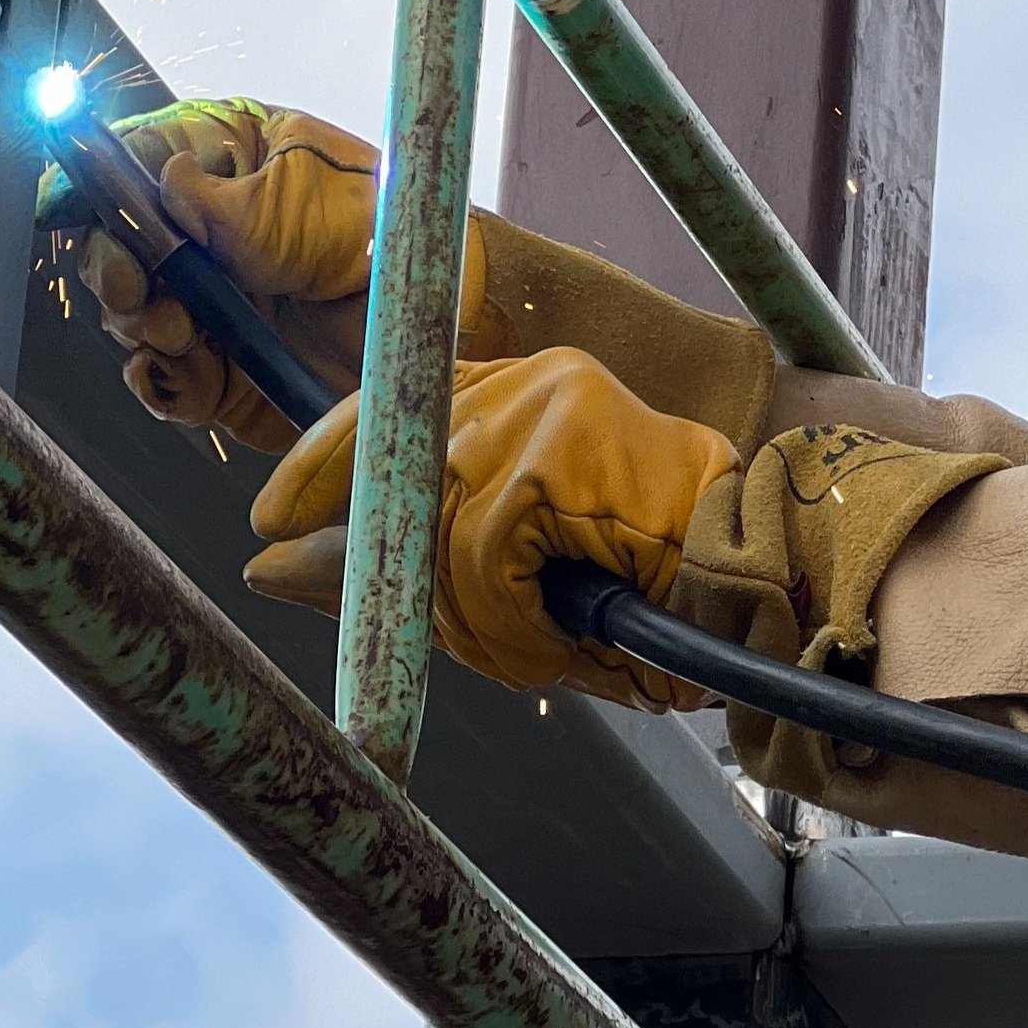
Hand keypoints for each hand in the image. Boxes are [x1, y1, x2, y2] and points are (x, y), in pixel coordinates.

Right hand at [36, 99, 485, 449]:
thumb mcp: (302, 196)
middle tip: (142, 289)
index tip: (68, 203)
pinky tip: (194, 373)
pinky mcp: (220, 368)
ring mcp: (210, 299)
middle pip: (113, 244)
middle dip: (116, 268)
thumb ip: (223, 200)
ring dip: (143, 325)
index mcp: (224, 159)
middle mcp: (204, 230)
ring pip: (129, 316)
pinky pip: (161, 380)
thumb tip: (160, 187)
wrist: (442, 315)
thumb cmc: (387, 232)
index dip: (91, 181)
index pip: (133, 159)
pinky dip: (164, 380)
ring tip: (188, 333)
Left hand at [242, 346, 738, 709]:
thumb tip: (267, 566)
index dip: (320, 462)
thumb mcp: (503, 582)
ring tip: (530, 647)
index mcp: (519, 396)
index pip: (390, 403)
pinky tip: (552, 639)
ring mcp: (545, 401)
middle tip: (395, 611)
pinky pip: (481, 546)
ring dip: (468, 608)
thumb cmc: (648, 595)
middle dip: (380, 558)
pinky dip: (504, 613)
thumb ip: (400, 564)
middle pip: (395, 459)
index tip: (264, 518)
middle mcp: (526, 380)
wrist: (762, 592)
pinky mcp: (563, 444)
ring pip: (435, 516)